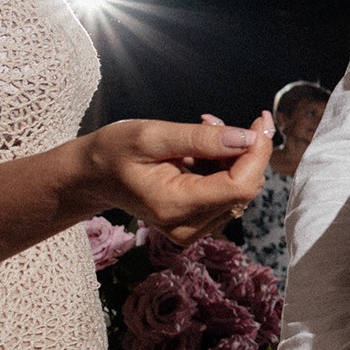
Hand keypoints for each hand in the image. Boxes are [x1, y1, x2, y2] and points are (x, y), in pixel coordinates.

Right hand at [74, 113, 274, 244]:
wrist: (91, 176)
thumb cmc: (113, 152)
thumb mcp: (151, 136)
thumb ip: (200, 138)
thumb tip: (247, 138)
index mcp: (174, 206)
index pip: (240, 187)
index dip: (258, 153)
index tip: (259, 121)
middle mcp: (186, 226)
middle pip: (244, 189)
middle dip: (243, 149)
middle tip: (213, 120)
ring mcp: (191, 229)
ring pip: (239, 190)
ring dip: (231, 156)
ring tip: (199, 131)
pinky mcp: (195, 224)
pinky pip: (227, 193)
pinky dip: (222, 167)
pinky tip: (199, 149)